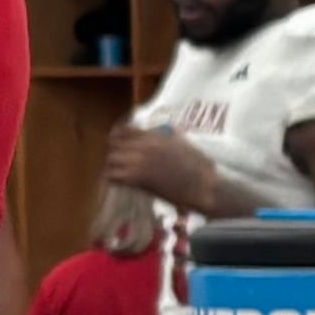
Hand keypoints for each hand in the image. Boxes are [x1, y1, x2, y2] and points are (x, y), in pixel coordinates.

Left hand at [101, 126, 220, 209]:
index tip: (116, 144)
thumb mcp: (185, 142)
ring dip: (112, 166)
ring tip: (116, 173)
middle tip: (116, 161)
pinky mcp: (138, 179)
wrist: (203, 186)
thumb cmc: (200, 166)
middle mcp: (144, 146)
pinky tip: (120, 183)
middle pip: (113, 144)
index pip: (124, 130)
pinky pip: (113, 176)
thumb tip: (167, 129)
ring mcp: (140, 162)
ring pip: (111, 159)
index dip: (117, 137)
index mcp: (155, 135)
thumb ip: (171, 134)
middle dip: (112, 152)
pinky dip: (113, 179)